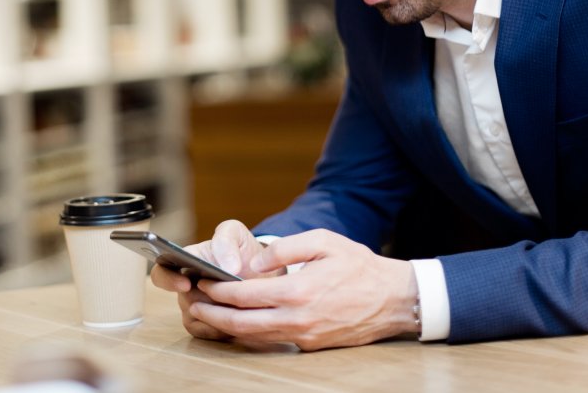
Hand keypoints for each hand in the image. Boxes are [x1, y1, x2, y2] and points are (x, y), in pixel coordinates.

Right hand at [149, 220, 279, 340]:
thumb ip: (226, 240)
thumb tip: (227, 266)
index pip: (162, 271)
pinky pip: (203, 331)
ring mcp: (193, 306)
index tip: (185, 284)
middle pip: (184, 299)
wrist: (262, 274)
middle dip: (206, 300)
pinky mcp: (202, 324)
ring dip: (216, 313)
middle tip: (225, 298)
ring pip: (195, 316)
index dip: (168, 279)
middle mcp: (185, 285)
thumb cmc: (243, 251)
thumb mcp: (237, 235)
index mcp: (185, 260)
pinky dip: (218, 328)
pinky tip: (235, 318)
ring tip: (238, 306)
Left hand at [191, 229, 417, 349]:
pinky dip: (250, 333)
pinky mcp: (310, 345)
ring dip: (226, 327)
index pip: (244, 296)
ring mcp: (304, 336)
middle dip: (212, 316)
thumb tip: (253, 263)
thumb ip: (285, 248)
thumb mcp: (323, 241)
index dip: (218, 291)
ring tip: (207, 315)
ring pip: (254, 337)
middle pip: (241, 324)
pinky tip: (238, 322)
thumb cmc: (359, 266)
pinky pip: (272, 340)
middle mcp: (297, 319)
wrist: (394, 299)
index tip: (201, 282)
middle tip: (192, 306)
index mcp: (298, 291)